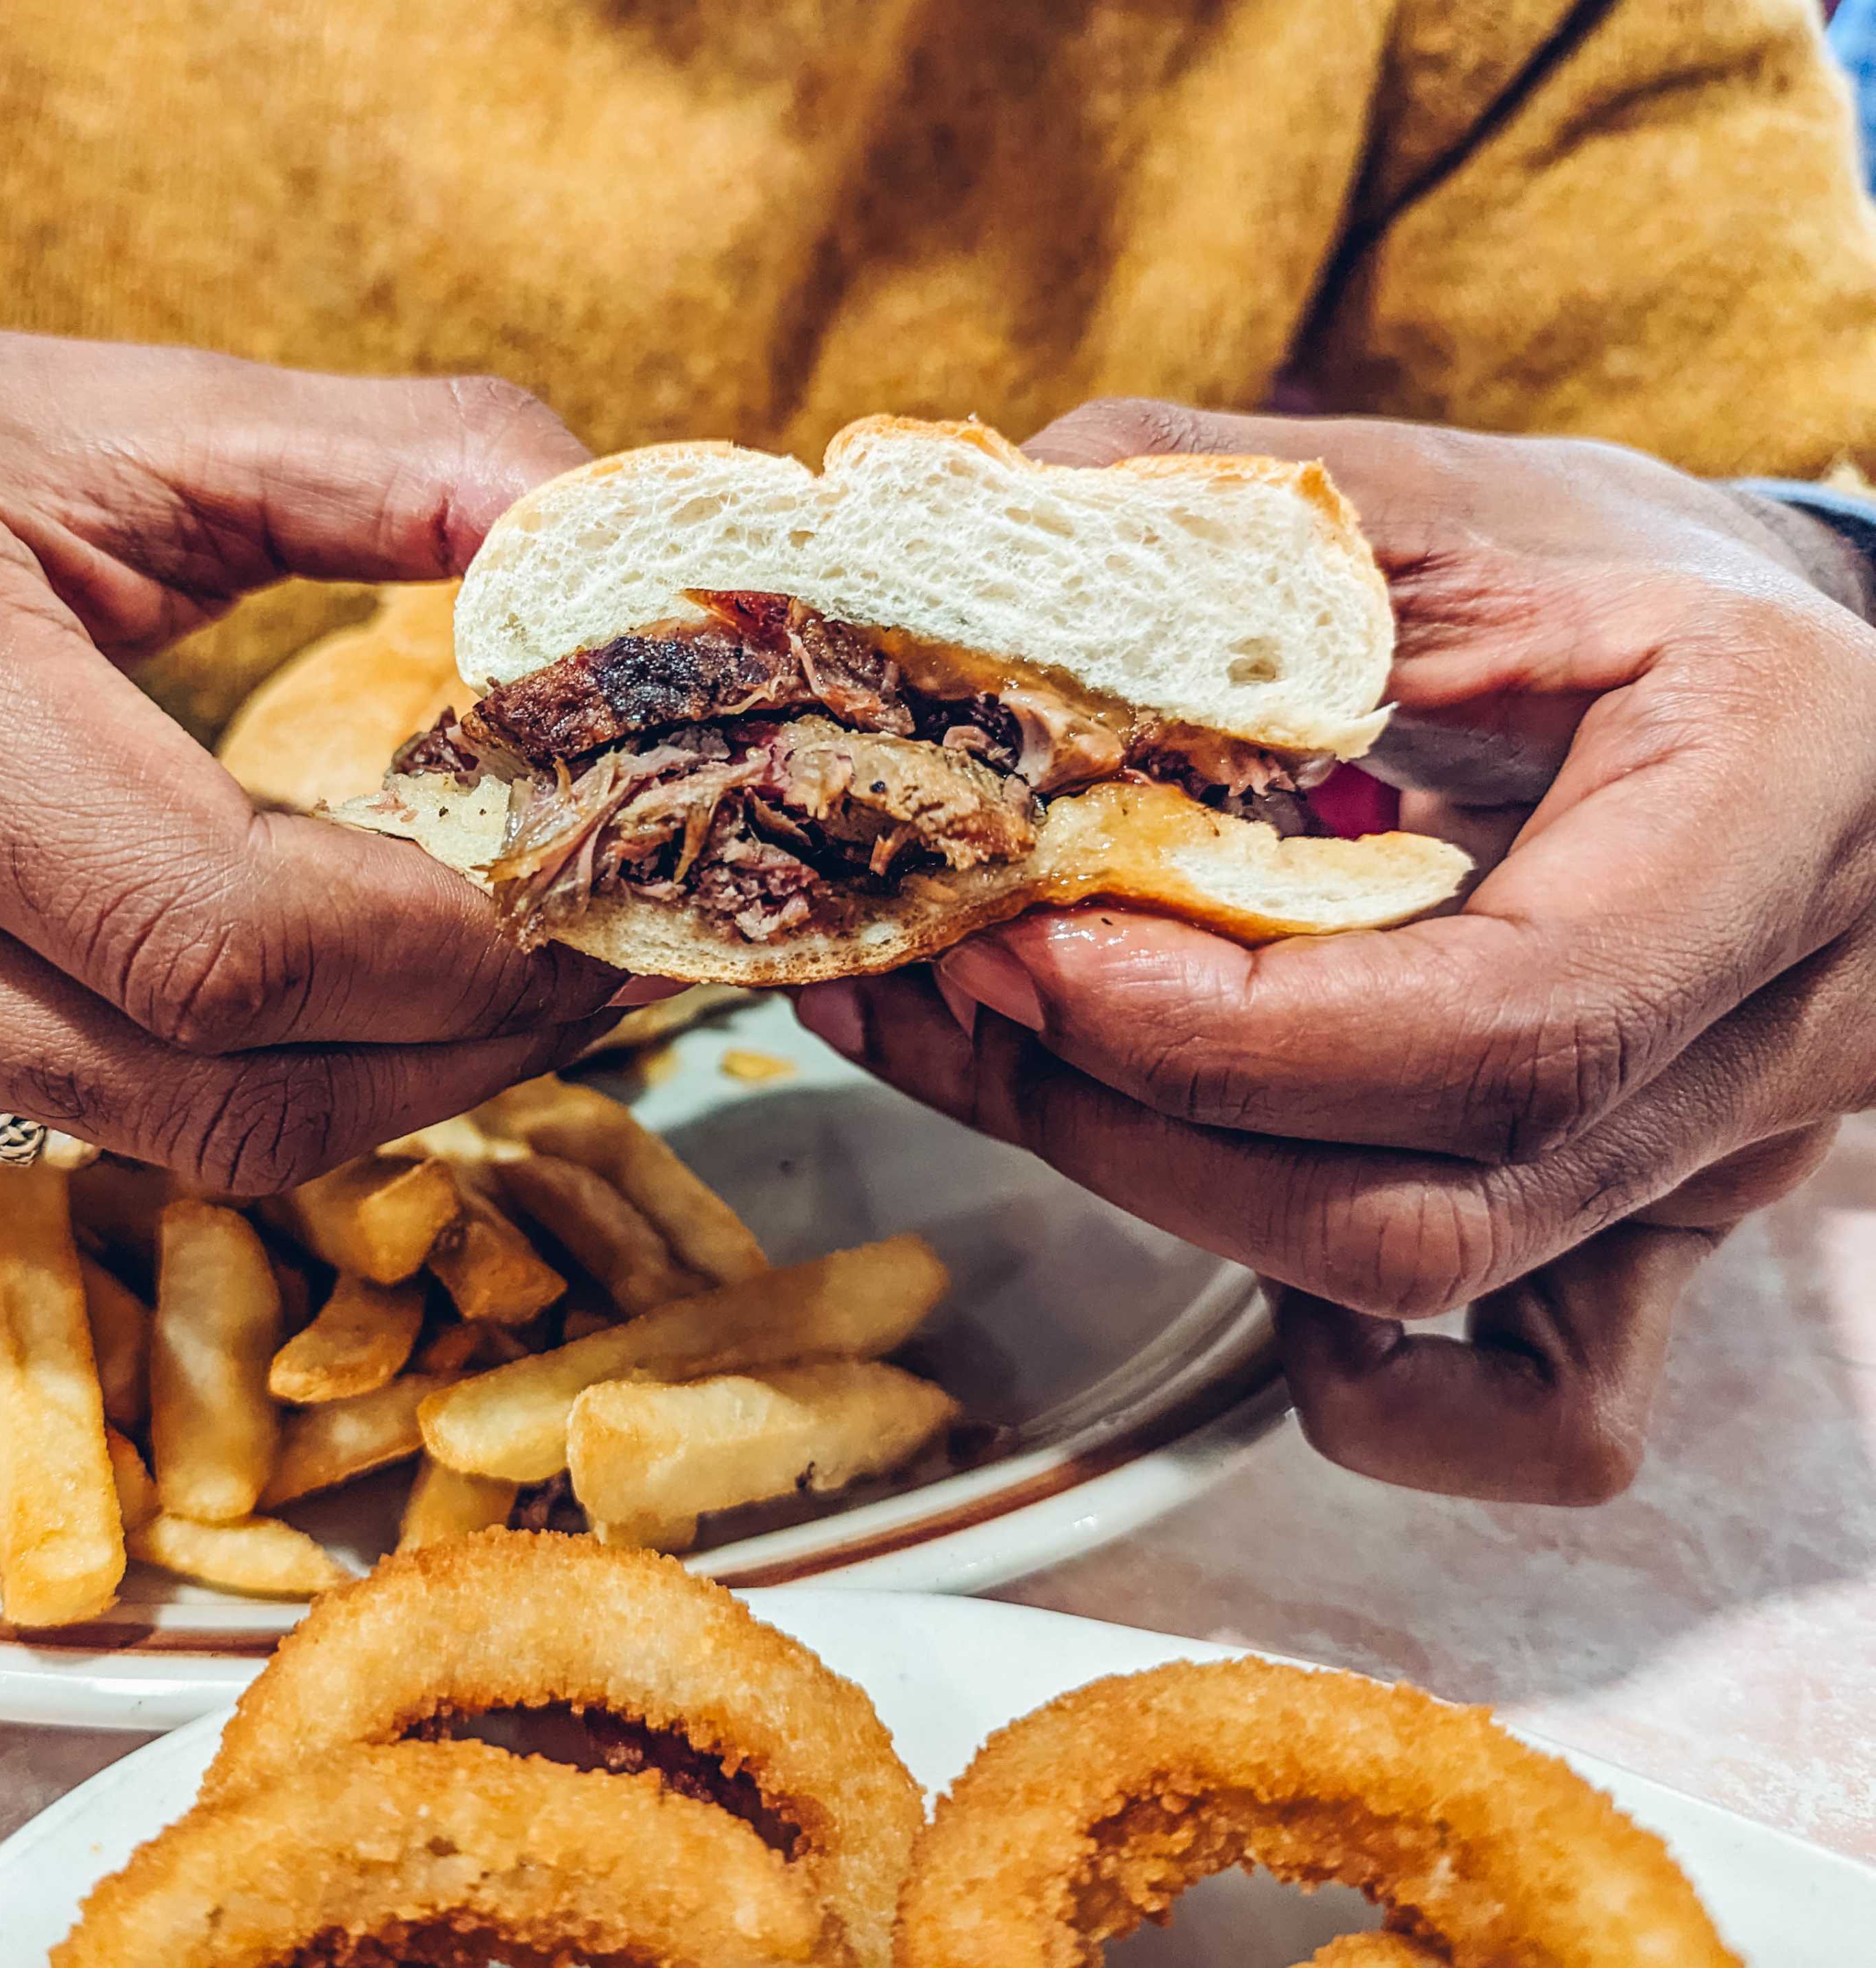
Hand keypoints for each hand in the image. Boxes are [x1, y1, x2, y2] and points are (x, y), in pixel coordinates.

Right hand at [0, 314, 621, 1185]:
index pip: (208, 924)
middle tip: (567, 976)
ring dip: (330, 1083)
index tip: (585, 915)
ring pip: (126, 1143)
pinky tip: (213, 986)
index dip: (444, 961)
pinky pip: (28, 1143)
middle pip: (182, 1081)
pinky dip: (171, 1084)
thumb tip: (626, 556)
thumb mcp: (126, 409)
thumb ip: (398, 459)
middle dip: (430, 1050)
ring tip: (437, 976)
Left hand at [798, 399, 1875, 1501]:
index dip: (1224, 1032)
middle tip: (947, 978)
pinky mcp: (1652, 1229)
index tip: (1029, 946)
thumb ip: (1228, 526)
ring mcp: (1715, 1163)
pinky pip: (1543, 1406)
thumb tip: (963, 567)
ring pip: (1431, 1292)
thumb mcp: (1459, 504)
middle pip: (1425, 1203)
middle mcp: (1767, 1030)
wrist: (1796, 684)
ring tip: (981, 1048)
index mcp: (1765, 816)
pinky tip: (1211, 1194)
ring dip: (1154, 1191)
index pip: (1505, 1026)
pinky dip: (1352, 1368)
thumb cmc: (1628, 577)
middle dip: (1125, 1120)